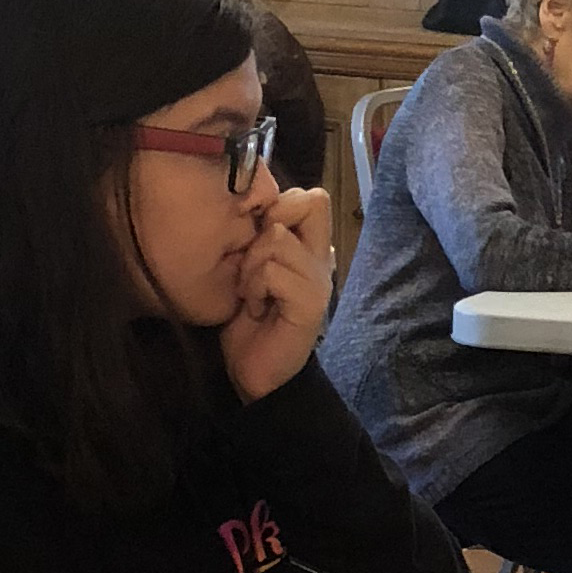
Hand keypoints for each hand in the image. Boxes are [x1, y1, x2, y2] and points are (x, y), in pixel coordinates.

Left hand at [220, 185, 335, 400]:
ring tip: (250, 292)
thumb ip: (258, 238)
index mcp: (310, 249)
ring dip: (251, 265)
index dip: (280, 204)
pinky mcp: (310, 304)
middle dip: (266, 226)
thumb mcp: (249, 269)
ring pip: (277, 238)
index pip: (311, 197)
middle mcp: (322, 259)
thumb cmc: (249, 320)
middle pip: (309, 203)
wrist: (257, 374)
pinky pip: (273, 271)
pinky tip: (254, 307)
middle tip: (252, 263)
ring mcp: (319, 281)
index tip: (257, 236)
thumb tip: (249, 203)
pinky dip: (254, 288)